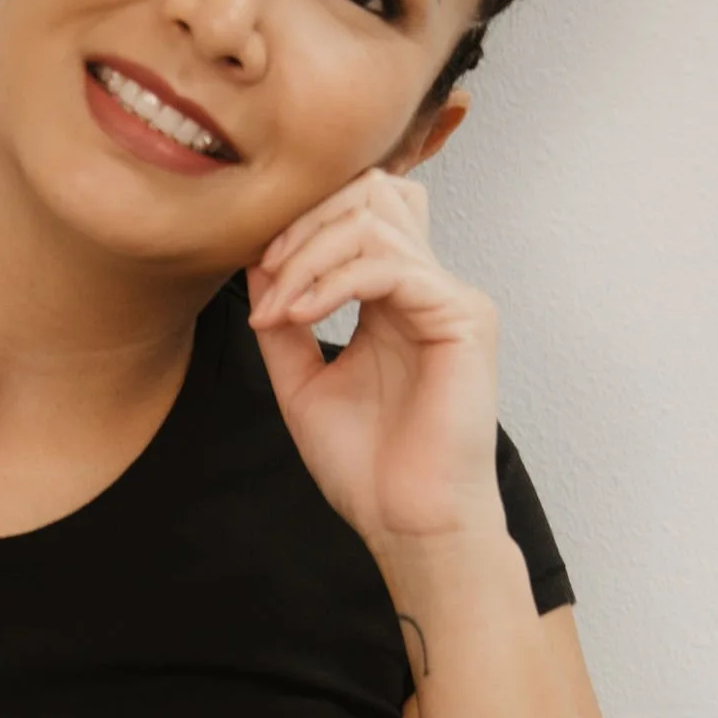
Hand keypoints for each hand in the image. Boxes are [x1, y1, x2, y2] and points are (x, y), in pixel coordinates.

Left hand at [243, 167, 509, 562]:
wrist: (408, 524)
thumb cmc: (367, 468)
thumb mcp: (302, 382)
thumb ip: (284, 319)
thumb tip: (254, 260)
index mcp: (394, 298)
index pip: (357, 212)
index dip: (300, 223)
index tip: (254, 273)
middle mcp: (428, 287)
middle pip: (372, 193)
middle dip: (304, 223)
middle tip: (264, 276)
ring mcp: (450, 298)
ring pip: (375, 220)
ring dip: (309, 255)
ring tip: (278, 310)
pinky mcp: (463, 317)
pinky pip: (390, 266)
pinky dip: (333, 283)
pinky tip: (301, 318)